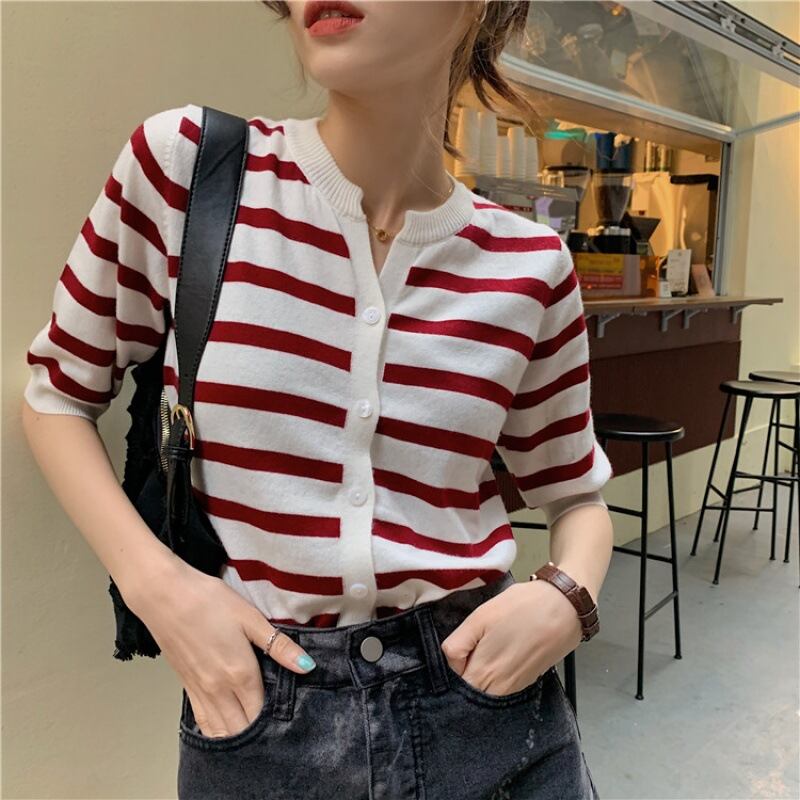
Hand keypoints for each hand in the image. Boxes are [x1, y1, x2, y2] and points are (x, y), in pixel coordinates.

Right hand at [127, 558, 315, 737]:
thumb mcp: (250, 617)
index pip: (261, 712)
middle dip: (258, 731)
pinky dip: (216, 731)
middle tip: (273, 723)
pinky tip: (225, 727)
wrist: (163, 596)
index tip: (287, 714)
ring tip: (252, 728)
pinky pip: (202, 721)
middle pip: (242, 728)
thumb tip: (307, 666)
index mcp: (239, 673)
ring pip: (221, 731)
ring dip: (237, 735)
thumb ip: (279, 646)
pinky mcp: (186, 686)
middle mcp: (219, 689)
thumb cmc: (208, 601)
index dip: (275, 718)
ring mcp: (200, 690)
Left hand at [440, 580, 582, 695]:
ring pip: (486, 689)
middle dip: (465, 673)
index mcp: (483, 675)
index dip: (451, 667)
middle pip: (470, 690)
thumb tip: (450, 663)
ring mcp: (515, 688)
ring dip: (481, 673)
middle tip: (472, 647)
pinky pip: (502, 685)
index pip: (454, 686)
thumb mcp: (480, 617)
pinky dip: (497, 673)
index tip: (460, 648)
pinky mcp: (528, 681)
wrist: (564, 607)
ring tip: (490, 646)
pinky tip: (504, 650)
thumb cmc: (520, 608)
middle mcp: (498, 690)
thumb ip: (458, 645)